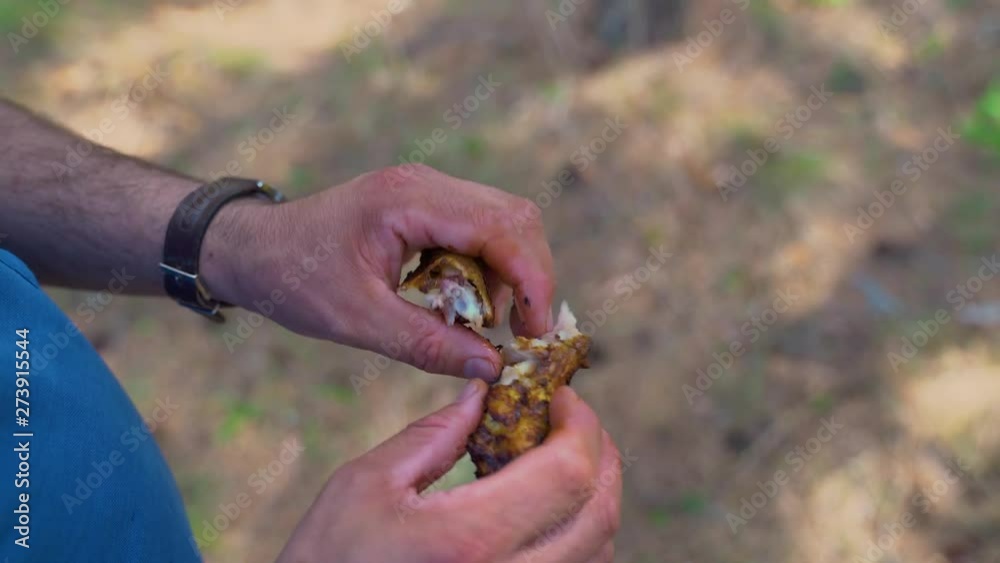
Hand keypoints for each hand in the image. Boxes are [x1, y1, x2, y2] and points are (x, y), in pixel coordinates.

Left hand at [204, 164, 554, 379]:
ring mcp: (428, 190)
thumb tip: (492, 367)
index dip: (532, 281)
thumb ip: (427, 343)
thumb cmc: (294, 278)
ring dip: (509, 275)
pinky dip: (488, 269)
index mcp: (409, 200)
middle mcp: (427, 184)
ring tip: (483, 323)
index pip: (502, 228)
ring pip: (504, 222)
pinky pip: (480, 230)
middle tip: (519, 333)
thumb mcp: (357, 320)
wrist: (253, 248)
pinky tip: (463, 304)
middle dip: (529, 278)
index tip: (536, 333)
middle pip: (515, 218)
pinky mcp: (427, 205)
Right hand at [276, 381, 621, 562]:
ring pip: (597, 551)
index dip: (582, 426)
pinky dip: (579, 536)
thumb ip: (433, 435)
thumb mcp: (366, 485)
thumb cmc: (326, 560)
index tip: (563, 397)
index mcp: (471, 538)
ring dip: (593, 497)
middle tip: (573, 423)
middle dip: (601, 456)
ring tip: (560, 460)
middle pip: (599, 515)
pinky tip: (545, 511)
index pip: (568, 472)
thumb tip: (482, 394)